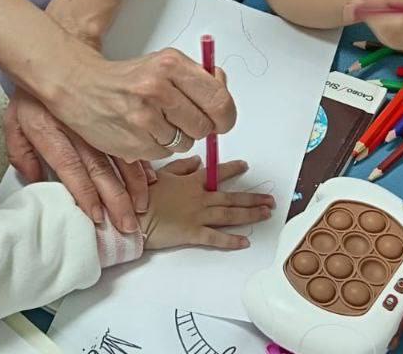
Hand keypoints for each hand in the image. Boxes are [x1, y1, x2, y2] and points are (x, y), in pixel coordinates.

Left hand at [5, 88, 154, 233]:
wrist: (53, 62)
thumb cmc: (33, 98)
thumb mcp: (14, 121)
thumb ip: (20, 153)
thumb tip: (34, 180)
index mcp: (50, 131)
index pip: (70, 167)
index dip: (85, 193)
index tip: (97, 216)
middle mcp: (78, 129)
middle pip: (100, 169)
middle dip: (116, 200)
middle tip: (126, 225)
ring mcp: (99, 122)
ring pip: (121, 156)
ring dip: (133, 185)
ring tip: (141, 208)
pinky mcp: (112, 118)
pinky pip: (131, 141)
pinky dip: (142, 162)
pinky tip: (150, 180)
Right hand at [48, 48, 235, 163]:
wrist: (81, 87)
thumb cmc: (128, 78)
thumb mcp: (165, 64)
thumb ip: (198, 77)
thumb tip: (223, 88)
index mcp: (170, 64)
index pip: (220, 99)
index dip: (226, 114)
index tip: (221, 117)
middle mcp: (157, 88)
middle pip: (206, 126)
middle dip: (202, 127)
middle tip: (187, 119)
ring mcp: (144, 118)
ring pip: (187, 143)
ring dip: (179, 137)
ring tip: (158, 120)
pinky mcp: (134, 143)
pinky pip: (165, 154)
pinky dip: (159, 146)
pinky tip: (144, 130)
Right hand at [141, 157, 274, 249]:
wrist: (133, 213)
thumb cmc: (142, 193)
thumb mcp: (160, 173)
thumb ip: (181, 167)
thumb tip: (197, 161)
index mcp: (190, 182)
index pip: (216, 173)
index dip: (233, 169)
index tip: (245, 166)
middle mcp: (199, 198)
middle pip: (231, 197)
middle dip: (252, 198)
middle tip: (269, 200)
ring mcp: (197, 216)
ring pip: (229, 215)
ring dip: (250, 214)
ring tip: (265, 214)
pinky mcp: (192, 234)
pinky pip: (216, 237)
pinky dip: (231, 240)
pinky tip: (245, 241)